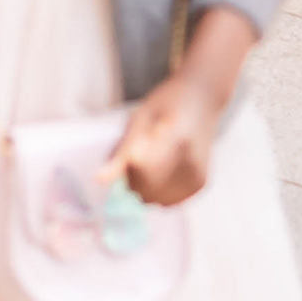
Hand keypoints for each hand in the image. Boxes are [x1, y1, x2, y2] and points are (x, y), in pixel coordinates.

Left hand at [100, 68, 220, 207]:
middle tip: (138, 154)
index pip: (140, 171)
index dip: (127, 164)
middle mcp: (192, 162)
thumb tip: (99, 180)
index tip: (130, 149)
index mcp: (176, 138)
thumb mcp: (140, 118)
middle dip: (133, 179)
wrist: (202, 99)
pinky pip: (169, 201)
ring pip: (156, 200)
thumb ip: (121, 151)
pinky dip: (159, 190)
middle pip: (147, 190)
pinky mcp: (202, 185)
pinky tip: (162, 169)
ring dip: (146, 187)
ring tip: (151, 160)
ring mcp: (198, 176)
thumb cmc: (166, 103)